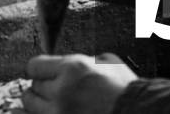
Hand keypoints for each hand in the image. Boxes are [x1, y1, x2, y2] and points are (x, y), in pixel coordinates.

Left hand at [22, 53, 137, 113]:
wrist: (140, 113)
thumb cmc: (127, 91)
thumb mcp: (108, 63)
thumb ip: (83, 62)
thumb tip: (66, 66)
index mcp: (73, 68)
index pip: (34, 66)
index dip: (38, 70)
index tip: (41, 73)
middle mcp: (61, 92)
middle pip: (32, 88)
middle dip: (43, 88)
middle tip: (55, 91)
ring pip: (29, 106)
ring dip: (39, 105)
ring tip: (54, 104)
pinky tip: (43, 112)